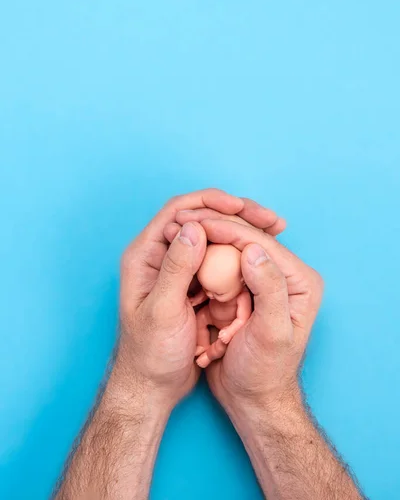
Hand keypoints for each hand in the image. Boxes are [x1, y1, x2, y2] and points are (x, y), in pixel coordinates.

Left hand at [115, 189, 282, 409]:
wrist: (152, 386)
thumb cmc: (150, 354)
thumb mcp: (162, 311)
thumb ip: (176, 268)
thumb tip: (195, 226)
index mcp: (145, 255)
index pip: (179, 211)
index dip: (212, 204)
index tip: (242, 208)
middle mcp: (161, 256)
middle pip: (201, 219)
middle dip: (236, 214)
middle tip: (270, 219)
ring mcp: (178, 269)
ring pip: (213, 238)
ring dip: (242, 233)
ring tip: (274, 232)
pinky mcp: (192, 284)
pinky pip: (219, 260)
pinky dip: (240, 256)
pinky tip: (262, 257)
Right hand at [196, 219, 322, 413]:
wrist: (252, 398)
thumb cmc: (265, 373)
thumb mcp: (272, 334)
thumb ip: (269, 289)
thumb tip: (253, 248)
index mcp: (299, 280)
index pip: (261, 243)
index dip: (229, 228)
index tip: (197, 220)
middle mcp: (283, 275)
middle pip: (246, 240)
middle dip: (215, 227)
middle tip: (182, 218)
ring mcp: (261, 282)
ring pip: (231, 250)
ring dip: (206, 239)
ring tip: (177, 228)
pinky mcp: (242, 291)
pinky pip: (220, 267)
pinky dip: (203, 259)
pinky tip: (183, 250)